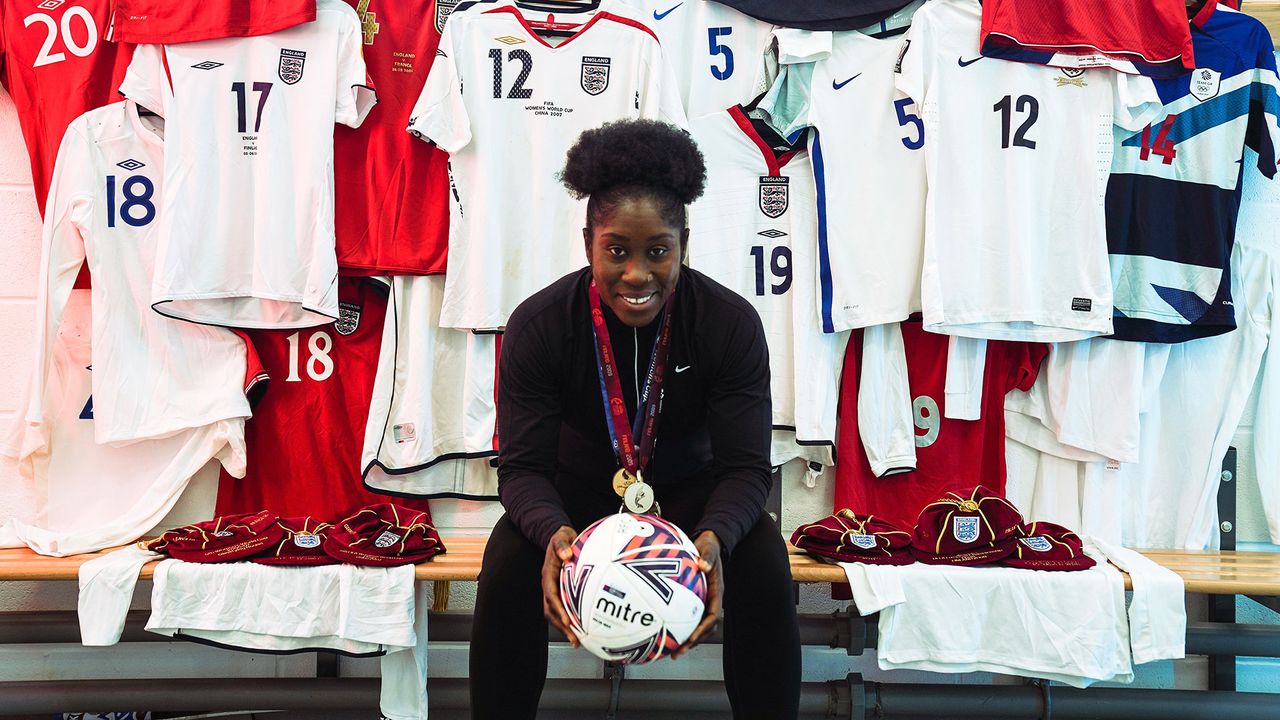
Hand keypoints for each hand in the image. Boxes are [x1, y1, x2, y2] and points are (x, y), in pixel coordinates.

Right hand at [542, 525, 579, 648]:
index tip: (567, 620)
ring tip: (577, 641)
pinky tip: (582, 629)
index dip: (558, 609)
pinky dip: (571, 621)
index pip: (551, 596)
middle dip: (562, 626)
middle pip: (551, 611)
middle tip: (574, 639)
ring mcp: (554, 590)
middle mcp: (549, 586)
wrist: (559, 538)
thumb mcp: (562, 537)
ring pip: (556, 614)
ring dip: (565, 628)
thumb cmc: (561, 538)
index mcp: (548, 575)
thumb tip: (566, 555)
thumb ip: (563, 545)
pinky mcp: (561, 592)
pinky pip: (564, 609)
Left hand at [671, 530, 722, 658]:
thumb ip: (707, 558)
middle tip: (678, 652)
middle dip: (693, 642)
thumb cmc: (709, 547)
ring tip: (672, 652)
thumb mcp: (709, 549)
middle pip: (705, 628)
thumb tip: (703, 566)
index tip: (692, 637)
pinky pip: (688, 618)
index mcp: (717, 592)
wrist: (709, 543)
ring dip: (687, 640)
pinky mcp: (694, 600)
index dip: (703, 629)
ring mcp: (703, 602)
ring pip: (697, 627)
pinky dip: (680, 628)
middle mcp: (711, 600)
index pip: (713, 616)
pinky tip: (665, 634)